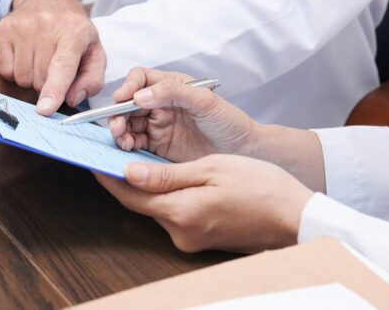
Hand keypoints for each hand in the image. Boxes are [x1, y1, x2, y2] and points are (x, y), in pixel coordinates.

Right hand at [0, 0, 105, 115]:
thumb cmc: (72, 29)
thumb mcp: (94, 51)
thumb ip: (92, 79)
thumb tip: (72, 99)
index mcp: (74, 31)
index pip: (62, 65)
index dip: (54, 89)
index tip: (46, 109)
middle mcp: (46, 25)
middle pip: (40, 79)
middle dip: (47, 85)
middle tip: (54, 68)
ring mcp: (22, 26)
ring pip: (22, 78)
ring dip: (31, 78)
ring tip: (40, 60)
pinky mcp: (4, 29)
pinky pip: (6, 70)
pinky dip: (15, 71)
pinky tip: (25, 56)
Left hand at [95, 155, 313, 252]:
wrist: (296, 218)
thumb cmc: (260, 187)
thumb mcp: (210, 168)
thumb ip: (165, 175)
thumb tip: (128, 173)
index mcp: (179, 212)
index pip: (129, 195)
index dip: (108, 175)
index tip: (92, 157)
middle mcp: (180, 232)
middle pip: (141, 202)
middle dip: (127, 177)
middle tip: (117, 148)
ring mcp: (191, 239)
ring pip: (158, 207)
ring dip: (150, 186)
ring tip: (144, 157)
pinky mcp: (201, 239)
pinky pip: (175, 214)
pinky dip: (169, 195)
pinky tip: (172, 177)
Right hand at [108, 68, 255, 162]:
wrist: (243, 152)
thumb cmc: (229, 121)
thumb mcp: (204, 101)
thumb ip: (173, 92)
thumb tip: (140, 95)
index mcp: (170, 86)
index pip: (140, 79)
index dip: (127, 87)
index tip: (121, 99)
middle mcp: (160, 103)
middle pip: (128, 103)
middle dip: (117, 114)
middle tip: (117, 127)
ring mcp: (158, 126)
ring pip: (128, 124)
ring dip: (120, 131)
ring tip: (124, 141)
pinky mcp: (158, 146)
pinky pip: (135, 143)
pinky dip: (127, 146)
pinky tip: (129, 150)